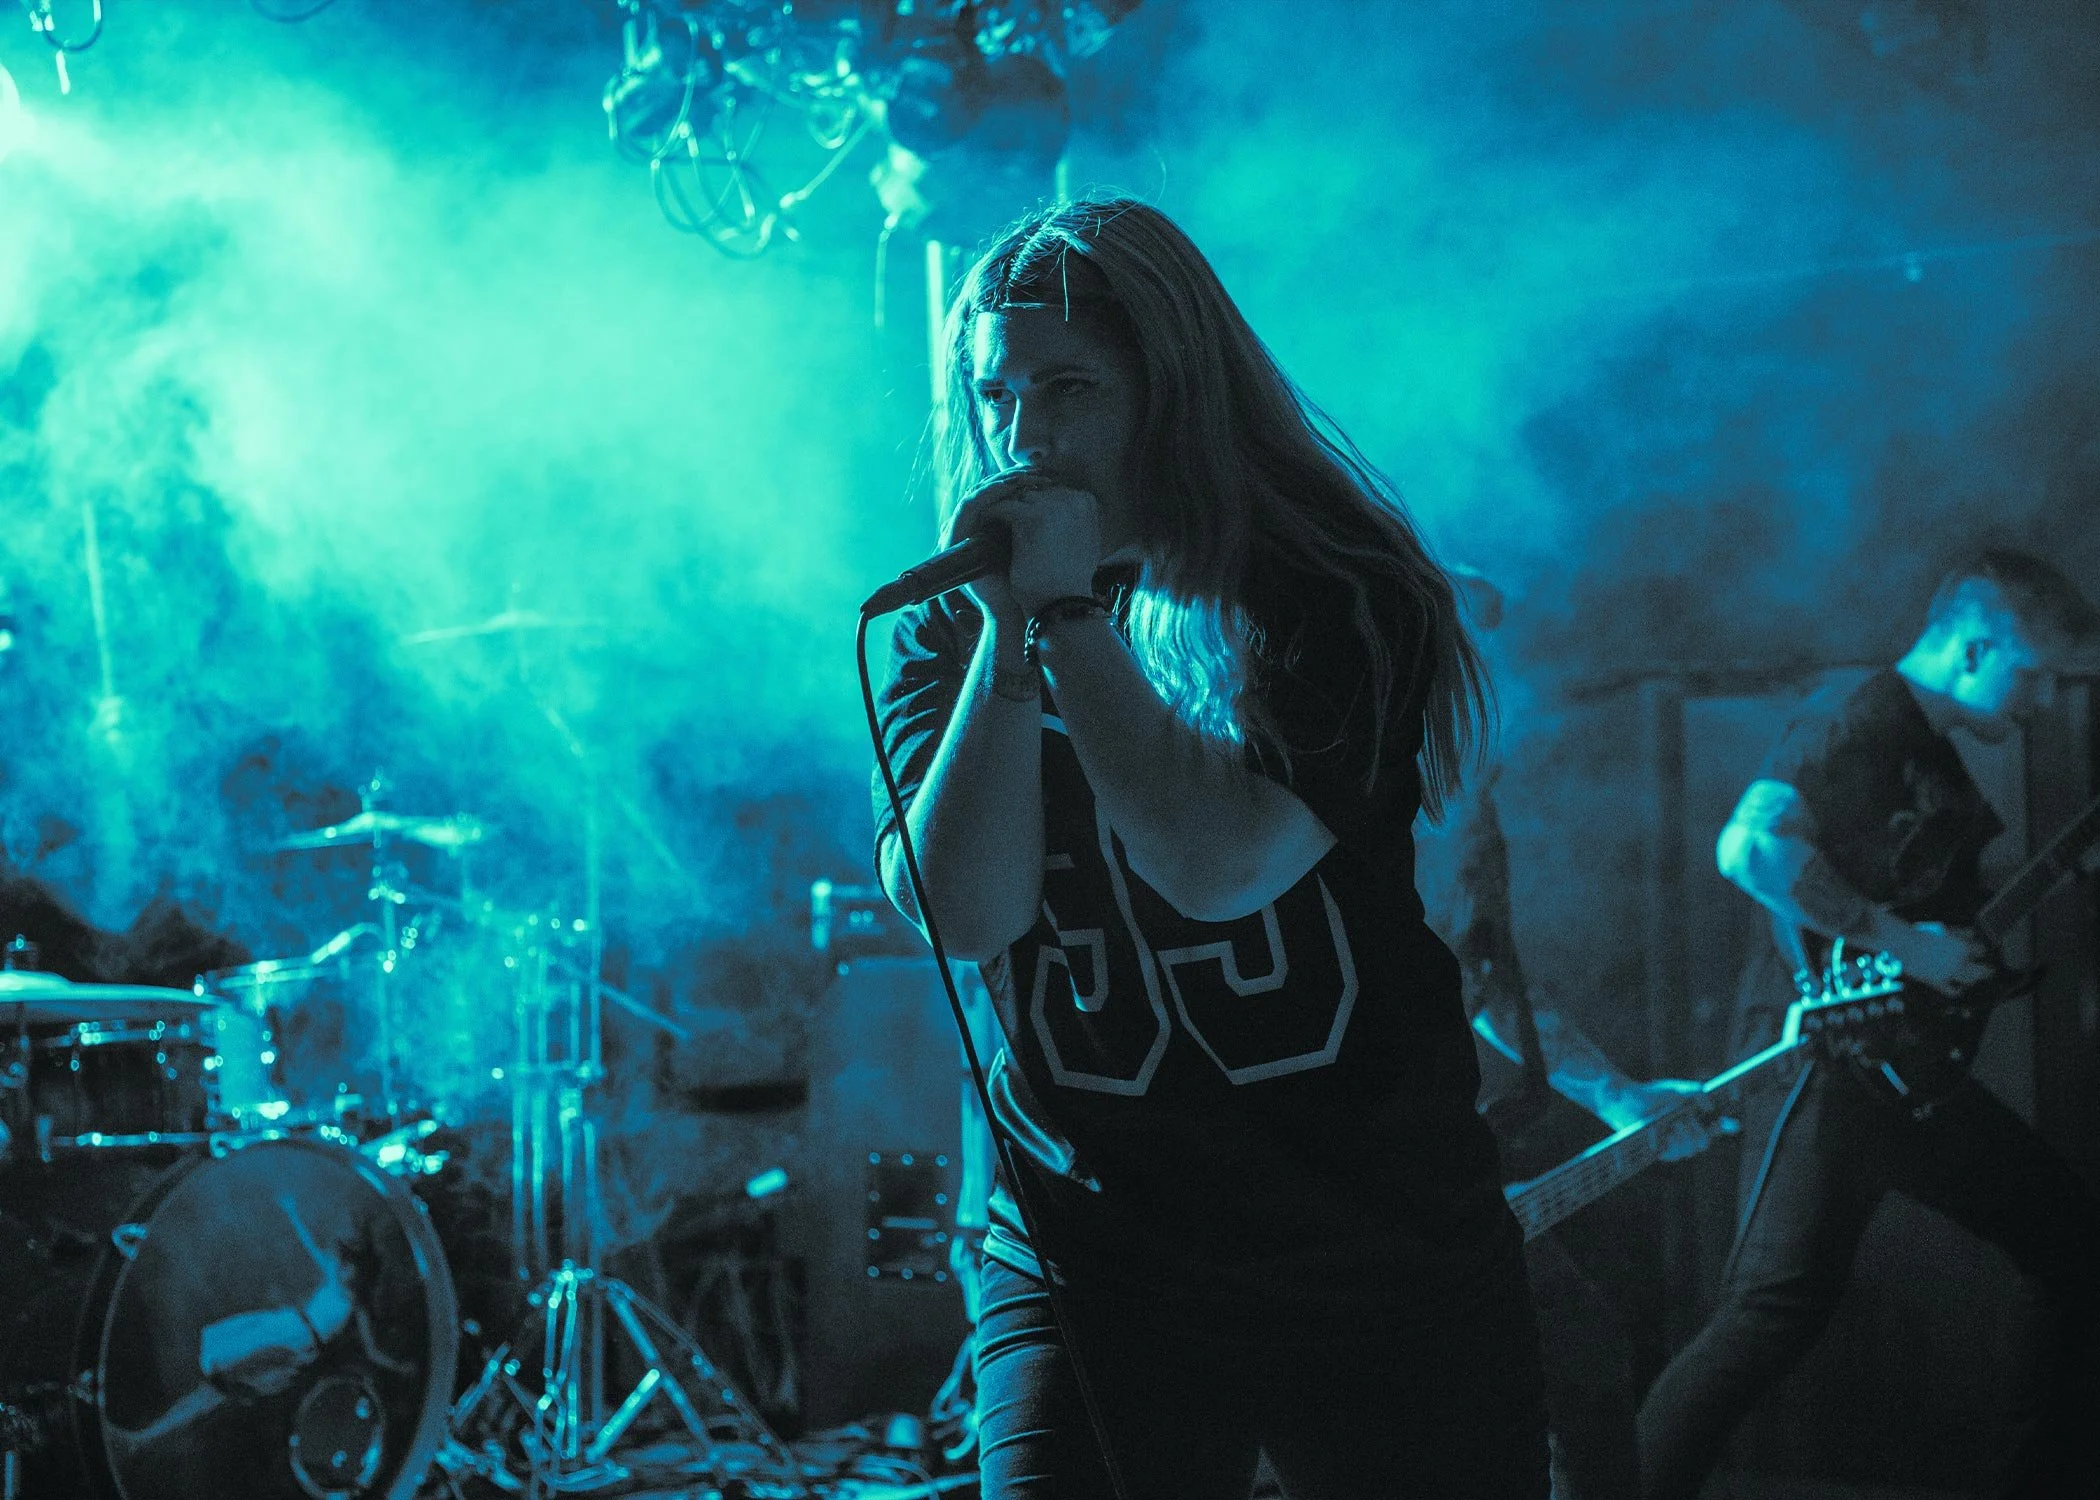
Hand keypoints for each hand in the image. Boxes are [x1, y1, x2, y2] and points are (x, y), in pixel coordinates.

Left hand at [952, 471, 1105, 622]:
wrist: (1061, 605)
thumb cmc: (1070, 581)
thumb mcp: (1083, 544)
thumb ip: (1073, 523)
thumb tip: (1059, 513)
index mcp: (1087, 502)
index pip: (1052, 489)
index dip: (1034, 499)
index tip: (1017, 508)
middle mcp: (1072, 498)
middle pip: (1033, 489)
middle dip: (1017, 500)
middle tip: (996, 511)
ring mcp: (1051, 507)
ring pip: (1016, 496)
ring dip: (1001, 505)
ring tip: (986, 517)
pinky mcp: (1030, 518)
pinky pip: (1002, 507)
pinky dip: (989, 514)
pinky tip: (979, 524)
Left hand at [1603, 1079, 1734, 1161]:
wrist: (1626, 1101)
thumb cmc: (1651, 1095)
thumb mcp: (1677, 1090)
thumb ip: (1696, 1092)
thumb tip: (1711, 1107)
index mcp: (1692, 1121)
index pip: (1715, 1128)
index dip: (1726, 1128)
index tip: (1734, 1124)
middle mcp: (1685, 1136)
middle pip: (1704, 1142)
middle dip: (1699, 1131)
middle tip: (1688, 1119)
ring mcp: (1673, 1146)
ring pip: (1691, 1148)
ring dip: (1685, 1134)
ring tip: (1674, 1122)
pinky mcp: (1660, 1152)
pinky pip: (1676, 1152)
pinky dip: (1674, 1140)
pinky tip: (1668, 1131)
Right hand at [1880, 921, 1991, 991]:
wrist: (1905, 944)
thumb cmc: (1922, 934)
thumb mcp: (1944, 929)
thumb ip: (1961, 932)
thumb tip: (1973, 934)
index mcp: (1963, 947)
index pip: (1982, 951)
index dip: (1984, 952)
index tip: (1985, 953)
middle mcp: (1960, 961)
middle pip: (1981, 970)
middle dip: (1987, 971)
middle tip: (1990, 971)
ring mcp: (1950, 973)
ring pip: (1970, 980)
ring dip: (1974, 979)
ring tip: (1976, 978)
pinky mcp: (1939, 982)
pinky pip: (1953, 990)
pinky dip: (1957, 990)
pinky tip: (1960, 989)